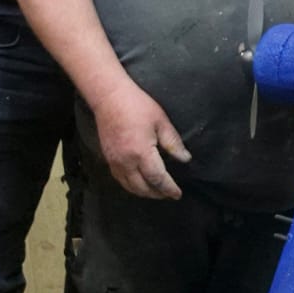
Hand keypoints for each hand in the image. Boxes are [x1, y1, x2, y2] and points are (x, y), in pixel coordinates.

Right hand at [92, 78, 190, 199]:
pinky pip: (120, 180)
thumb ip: (173, 143)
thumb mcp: (161, 121)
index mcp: (141, 153)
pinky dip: (131, 186)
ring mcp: (115, 162)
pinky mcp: (108, 159)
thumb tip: (185, 159)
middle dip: (157, 194)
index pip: (157, 179)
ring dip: (144, 193)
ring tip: (157, 191)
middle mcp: (126, 162)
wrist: (110, 98)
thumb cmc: (138, 106)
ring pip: (130, 187)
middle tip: (169, 194)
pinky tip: (139, 183)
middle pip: (143, 188)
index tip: (177, 194)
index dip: (169, 189)